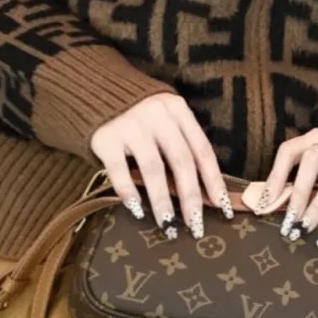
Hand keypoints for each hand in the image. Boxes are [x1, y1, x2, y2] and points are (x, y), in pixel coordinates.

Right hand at [89, 91, 233, 237]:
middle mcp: (157, 116)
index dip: (214, 181)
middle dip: (191, 198)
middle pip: (181, 161)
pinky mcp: (105, 138)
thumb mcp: (166, 119)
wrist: (94, 91)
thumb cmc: (140, 115)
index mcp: (179, 111)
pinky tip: (137, 210)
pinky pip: (119, 171)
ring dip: (162, 201)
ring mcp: (130, 125)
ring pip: (153, 169)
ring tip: (167, 226)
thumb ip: (182, 145)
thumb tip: (205, 193)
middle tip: (196, 226)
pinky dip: (129, 193)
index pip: (202, 150)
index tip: (222, 208)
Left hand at [256, 129, 317, 247]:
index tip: (264, 203)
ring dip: (315, 209)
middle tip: (287, 222)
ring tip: (303, 228)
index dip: (275, 177)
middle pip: (310, 163)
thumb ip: (290, 181)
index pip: (289, 151)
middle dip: (297, 195)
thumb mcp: (312, 167)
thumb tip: (264, 206)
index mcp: (314, 140)